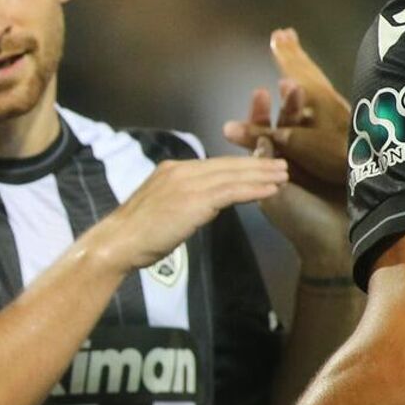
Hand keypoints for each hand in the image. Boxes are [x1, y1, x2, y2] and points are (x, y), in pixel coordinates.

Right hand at [89, 156, 287, 272]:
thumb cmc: (137, 234)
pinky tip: (271, 190)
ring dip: (261, 174)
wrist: (120, 242)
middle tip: (282, 163)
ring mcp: (187, 183)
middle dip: (256, 164)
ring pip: (232, 175)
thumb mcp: (161, 207)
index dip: (239, 164)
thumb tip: (203, 204)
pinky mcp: (195, 200)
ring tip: (284, 174)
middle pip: (226, 165)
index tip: (260, 164)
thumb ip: (182, 200)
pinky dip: (254, 189)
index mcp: (172, 170)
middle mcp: (181, 170)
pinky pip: (231, 191)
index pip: (213, 165)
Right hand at [222, 28, 349, 192]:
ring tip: (296, 51)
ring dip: (304, 64)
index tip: (277, 35)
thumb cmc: (336, 155)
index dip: (283, 56)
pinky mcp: (349, 121)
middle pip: (306, 70)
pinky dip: (314, 81)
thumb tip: (228, 128)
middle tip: (285, 35)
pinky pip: (324, 91)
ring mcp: (339, 108)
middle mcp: (326, 97)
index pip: (293, 70)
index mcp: (313, 96)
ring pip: (317, 79)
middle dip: (293, 54)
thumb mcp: (298, 145)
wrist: (380, 168)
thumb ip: (265, 135)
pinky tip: (313, 89)